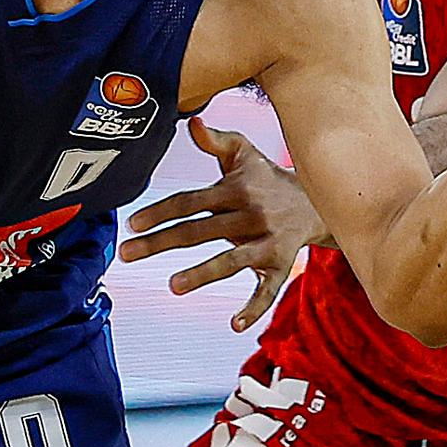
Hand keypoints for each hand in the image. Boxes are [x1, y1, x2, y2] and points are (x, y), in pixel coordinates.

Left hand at [118, 117, 317, 330]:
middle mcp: (252, 215)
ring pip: (232, 260)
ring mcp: (267, 243)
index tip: (132, 224)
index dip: (161, 211)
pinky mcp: (281, 266)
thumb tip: (191, 122)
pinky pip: (268, 290)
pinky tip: (234, 324)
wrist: (320, 201)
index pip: (191, 201)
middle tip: (127, 254)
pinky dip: (254, 308)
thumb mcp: (245, 154)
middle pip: (200, 231)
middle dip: (161, 242)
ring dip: (202, 273)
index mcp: (237, 189)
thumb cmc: (268, 178)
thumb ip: (216, 141)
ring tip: (172, 286)